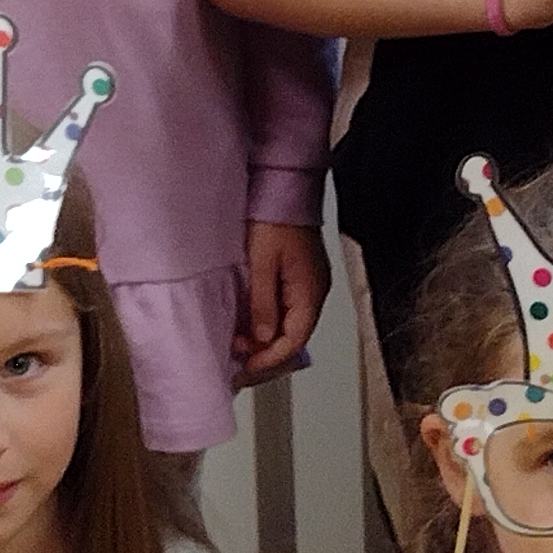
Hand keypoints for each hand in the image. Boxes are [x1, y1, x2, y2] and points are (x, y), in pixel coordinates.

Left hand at [235, 221, 329, 382]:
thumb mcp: (262, 262)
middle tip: (238, 361)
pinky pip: (286, 311)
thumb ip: (263, 303)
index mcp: (310, 292)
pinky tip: (250, 325)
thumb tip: (263, 337)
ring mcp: (308, 285)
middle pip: (293, 338)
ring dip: (265, 339)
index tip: (245, 365)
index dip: (268, 358)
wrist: (285, 187)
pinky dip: (268, 323)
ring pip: (289, 326)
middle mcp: (314, 292)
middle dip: (266, 354)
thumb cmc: (276, 217)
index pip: (294, 341)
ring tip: (239, 345)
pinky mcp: (299, 278)